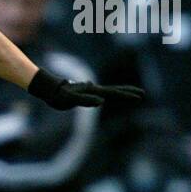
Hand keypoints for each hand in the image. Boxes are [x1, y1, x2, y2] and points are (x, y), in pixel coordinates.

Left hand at [27, 67, 143, 109]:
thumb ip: (86, 100)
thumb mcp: (71, 99)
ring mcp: (89, 91)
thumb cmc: (58, 95)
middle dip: (128, 92)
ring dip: (120, 93)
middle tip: (142, 94)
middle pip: (114, 90)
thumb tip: (101, 102)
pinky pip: (98, 95)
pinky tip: (105, 98)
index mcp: (93, 90)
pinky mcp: (83, 94)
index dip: (126, 95)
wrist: (48, 89)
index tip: (139, 96)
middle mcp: (93, 89)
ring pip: (108, 92)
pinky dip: (105, 96)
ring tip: (130, 95)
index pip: (114, 92)